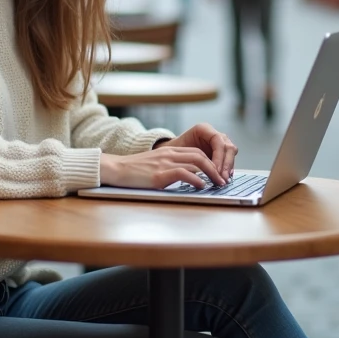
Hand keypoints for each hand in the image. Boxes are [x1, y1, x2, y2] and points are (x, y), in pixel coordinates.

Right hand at [99, 141, 227, 189]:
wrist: (115, 169)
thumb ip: (170, 167)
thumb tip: (189, 178)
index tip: (218, 173)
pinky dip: (196, 179)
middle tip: (223, 180)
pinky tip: (202, 186)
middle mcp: (169, 154)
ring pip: (196, 163)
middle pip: (200, 156)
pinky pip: (183, 173)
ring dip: (211, 174)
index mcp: (169, 151)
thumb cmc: (134, 171)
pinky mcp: (159, 174)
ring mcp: (164, 163)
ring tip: (218, 184)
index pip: (196, 152)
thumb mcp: (155, 164)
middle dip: (215, 167)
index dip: (211, 162)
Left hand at [163, 123, 236, 179]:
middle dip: (226, 164)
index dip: (219, 156)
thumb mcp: (178, 150)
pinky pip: (229, 160)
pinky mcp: (221, 153)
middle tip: (222, 178)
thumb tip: (199, 169)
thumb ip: (189, 156)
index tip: (215, 170)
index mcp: (203, 129)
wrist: (173, 154)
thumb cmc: (174, 150)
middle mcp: (214, 134)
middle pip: (228, 147)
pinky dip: (228, 169)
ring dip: (229, 167)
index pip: (218, 141)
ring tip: (223, 180)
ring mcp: (219, 143)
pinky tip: (224, 178)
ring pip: (231, 153)